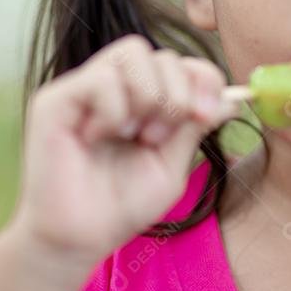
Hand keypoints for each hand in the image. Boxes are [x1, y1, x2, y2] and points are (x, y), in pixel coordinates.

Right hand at [7, 34, 232, 266]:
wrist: (81, 238)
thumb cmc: (124, 204)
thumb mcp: (172, 163)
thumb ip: (196, 126)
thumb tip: (235, 98)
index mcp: (146, 98)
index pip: (183, 62)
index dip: (204, 79)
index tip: (207, 116)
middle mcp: (116, 86)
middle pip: (162, 54)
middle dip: (176, 95)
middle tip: (159, 137)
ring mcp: (85, 88)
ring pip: (132, 52)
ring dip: (147, 97)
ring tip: (133, 136)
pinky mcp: (56, 99)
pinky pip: (101, 79)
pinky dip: (113, 110)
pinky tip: (98, 138)